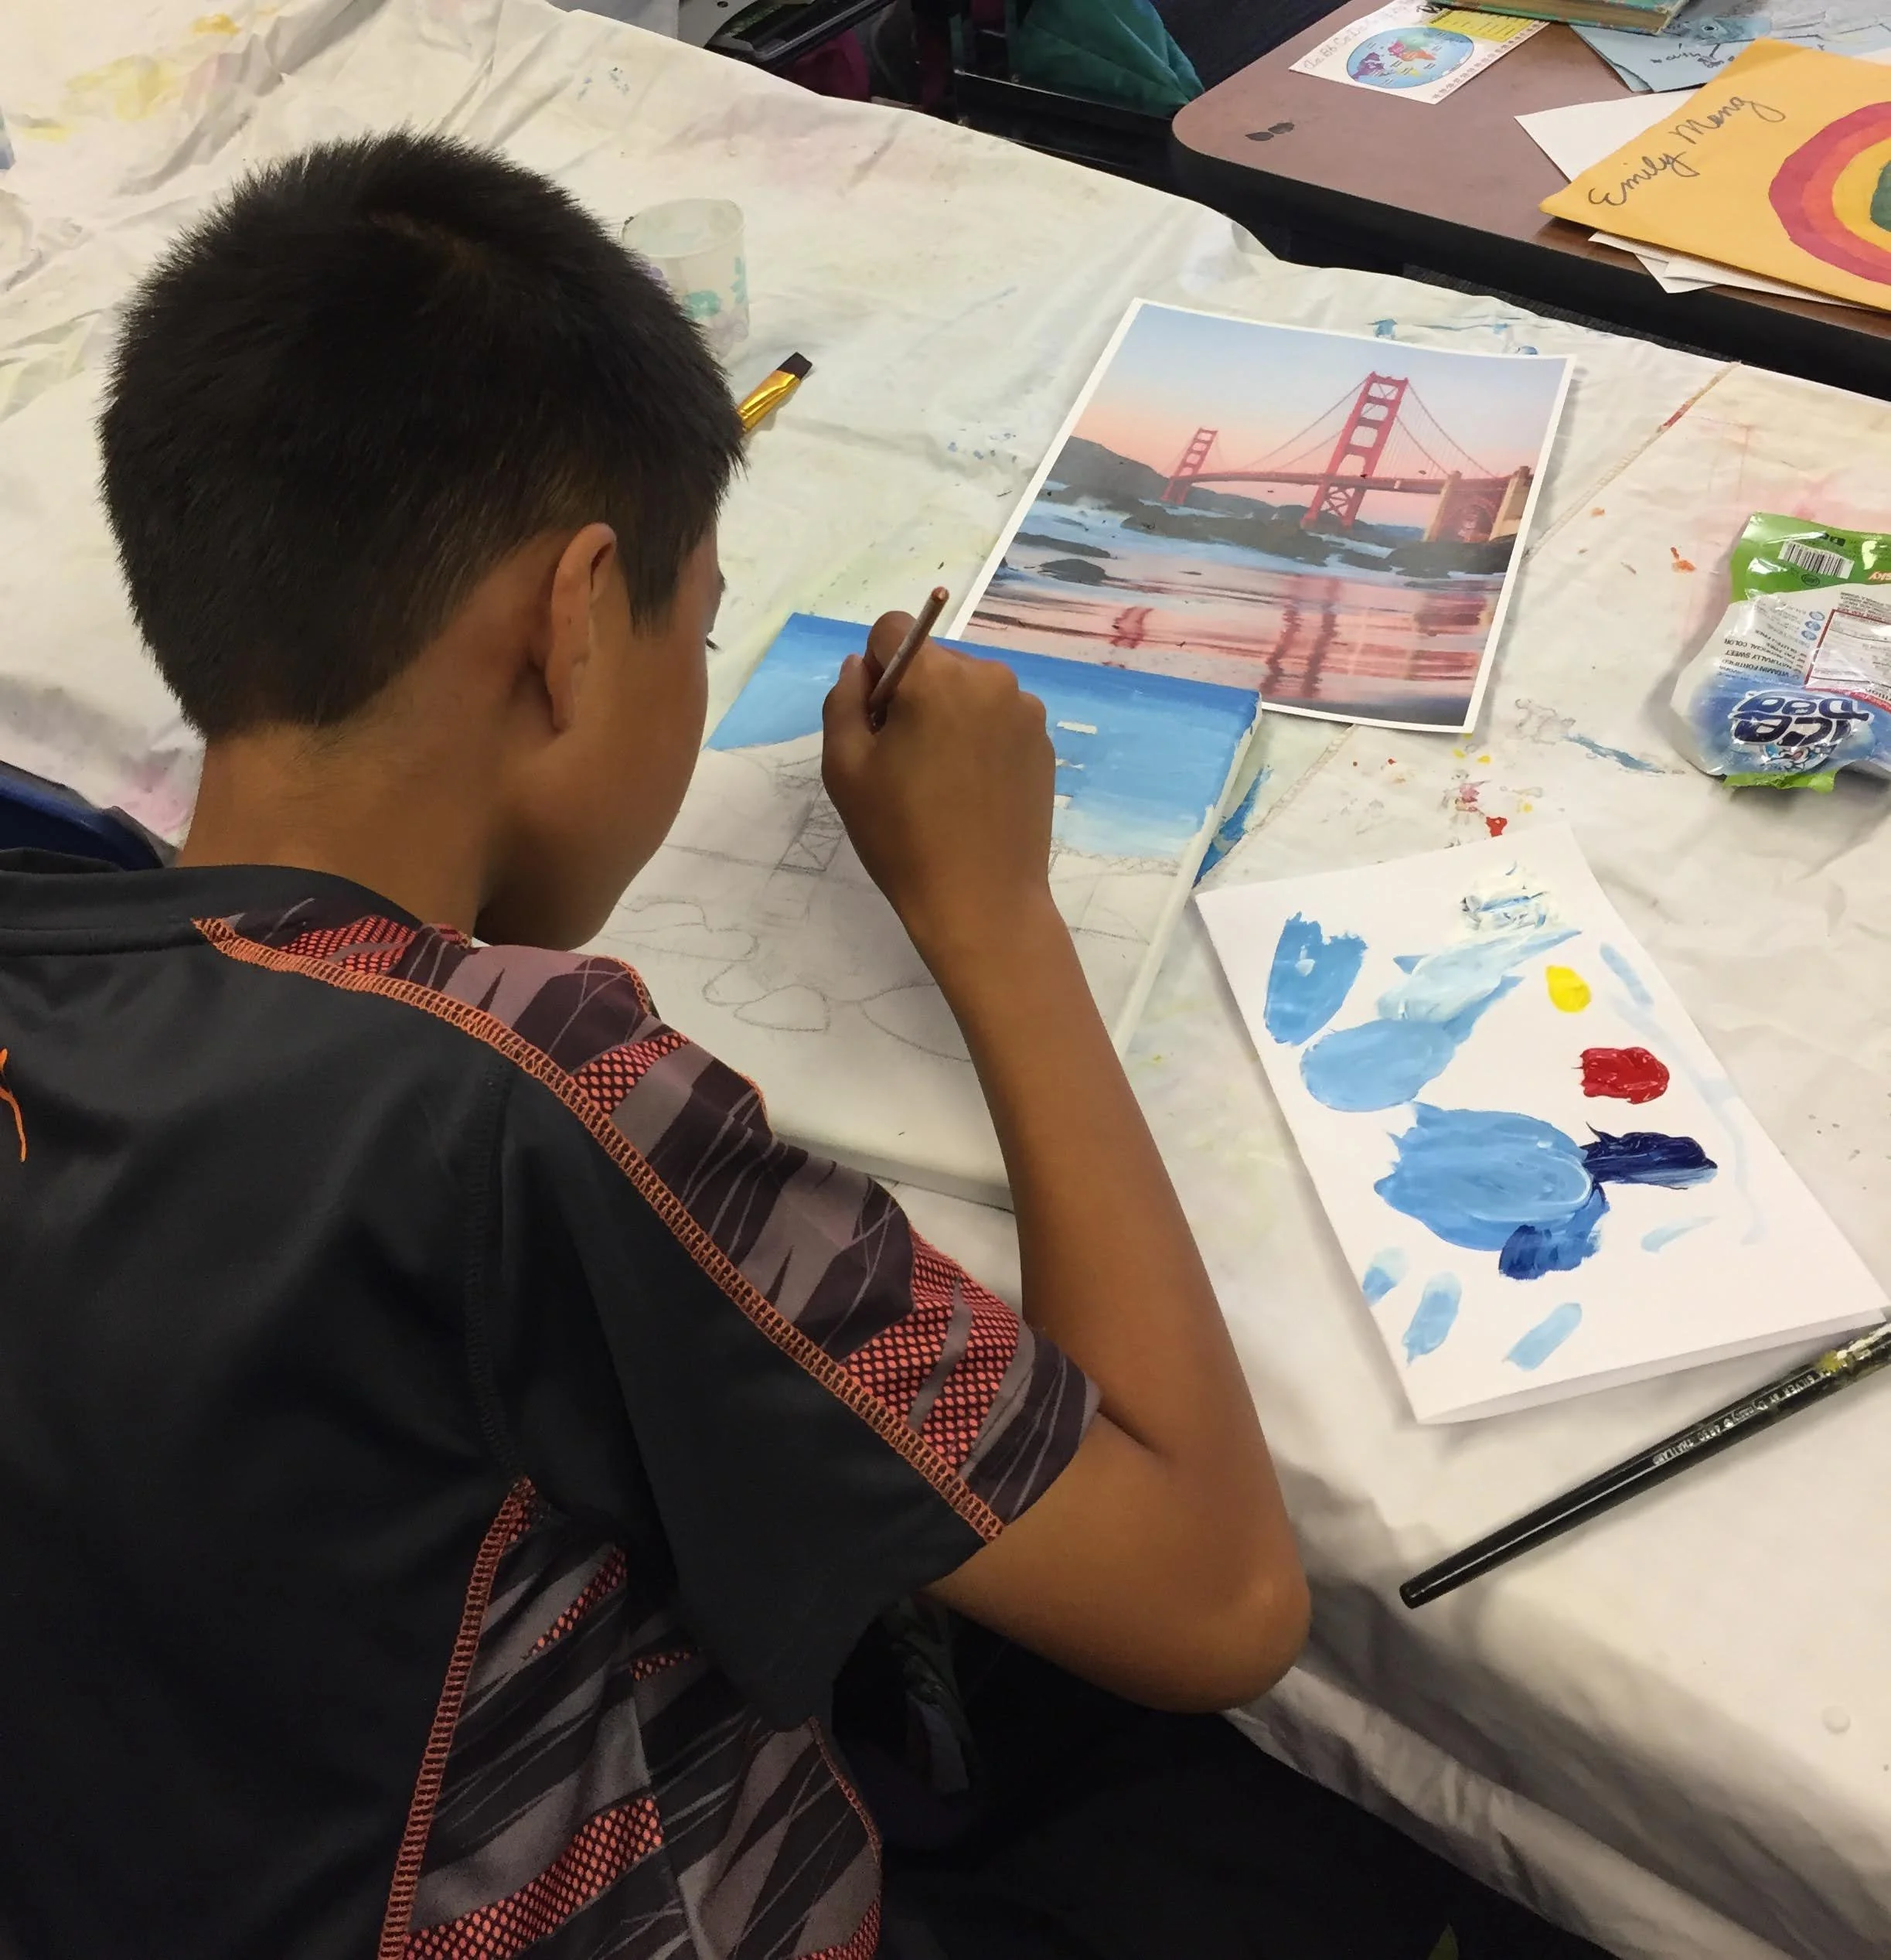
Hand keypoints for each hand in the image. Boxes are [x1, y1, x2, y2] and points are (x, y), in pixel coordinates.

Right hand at [822, 612, 1057, 979]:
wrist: (983, 902)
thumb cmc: (903, 838)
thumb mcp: (845, 769)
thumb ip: (844, 701)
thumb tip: (861, 666)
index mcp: (936, 676)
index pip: (893, 628)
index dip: (874, 670)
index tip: (876, 722)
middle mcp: (988, 677)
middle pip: (934, 660)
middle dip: (913, 694)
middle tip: (904, 761)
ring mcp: (1024, 709)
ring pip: (968, 689)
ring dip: (948, 716)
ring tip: (940, 781)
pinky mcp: (1044, 741)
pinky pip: (997, 718)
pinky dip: (979, 738)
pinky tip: (973, 791)